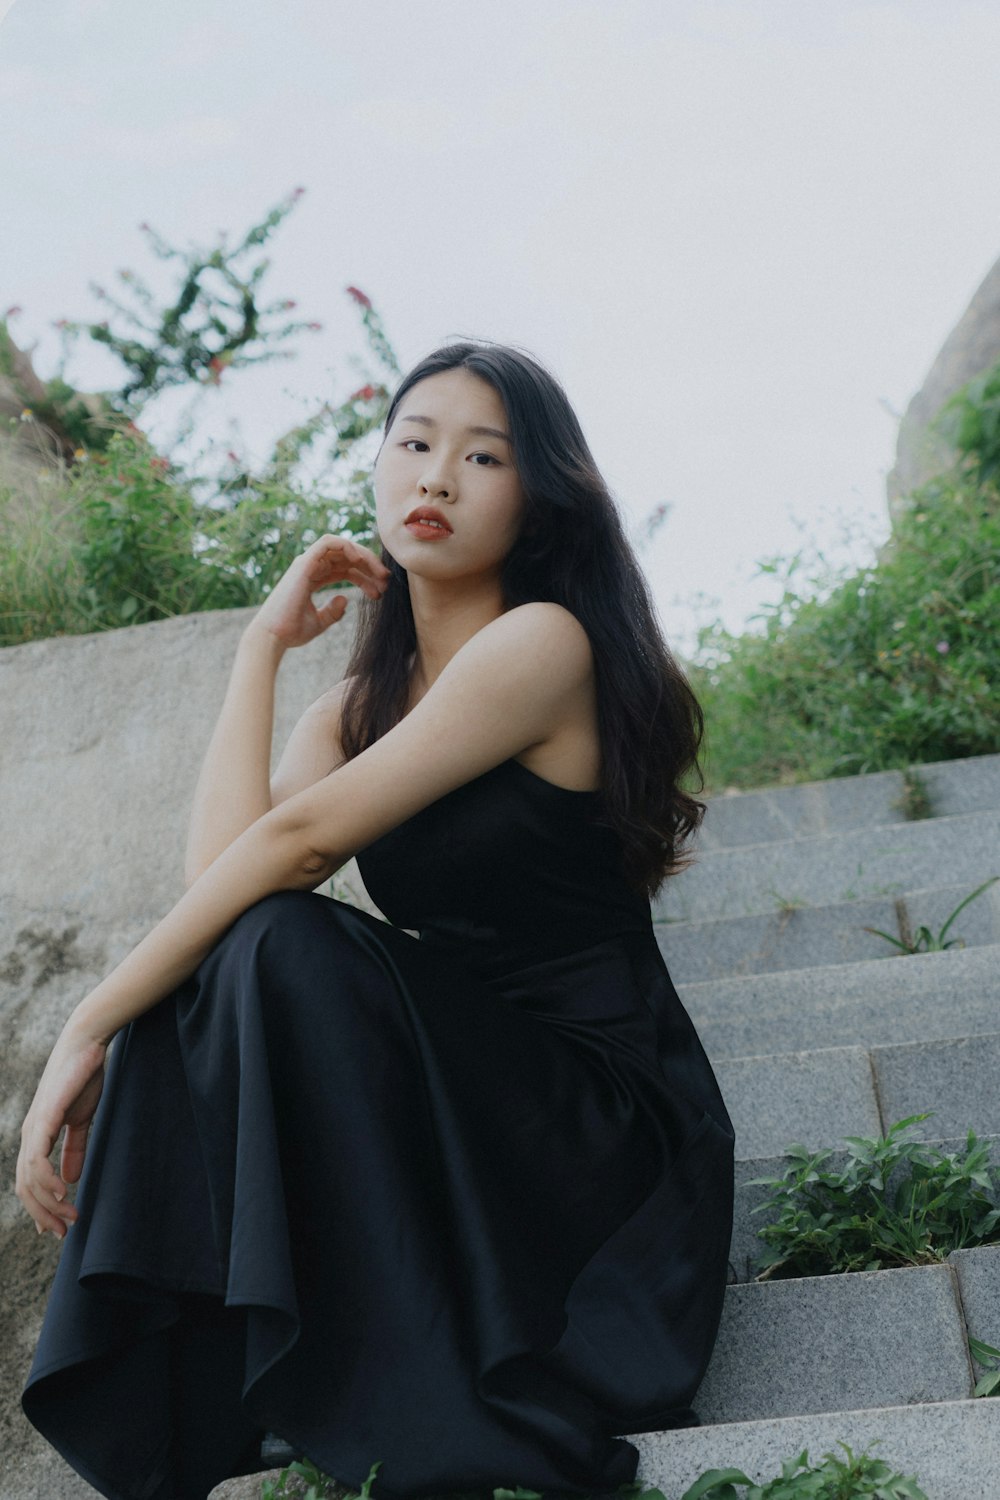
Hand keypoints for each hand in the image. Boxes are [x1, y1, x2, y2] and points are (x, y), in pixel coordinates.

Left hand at [16, 1025, 107, 1237]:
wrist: (86, 1045)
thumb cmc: (82, 1078)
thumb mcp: (81, 1120)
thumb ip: (75, 1148)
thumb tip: (71, 1178)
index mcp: (35, 1136)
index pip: (29, 1182)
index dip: (40, 1207)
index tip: (57, 1227)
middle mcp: (28, 1134)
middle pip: (25, 1187)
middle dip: (44, 1213)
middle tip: (64, 1231)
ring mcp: (33, 1127)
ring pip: (30, 1177)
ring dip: (48, 1202)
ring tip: (69, 1216)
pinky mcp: (44, 1118)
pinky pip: (38, 1157)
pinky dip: (47, 1179)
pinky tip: (62, 1192)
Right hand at [249, 534, 390, 648]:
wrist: (273, 637)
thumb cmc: (291, 632)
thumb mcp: (319, 622)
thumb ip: (332, 612)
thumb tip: (345, 599)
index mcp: (313, 578)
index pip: (345, 569)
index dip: (365, 576)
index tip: (381, 591)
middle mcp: (310, 567)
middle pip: (347, 557)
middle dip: (369, 567)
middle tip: (387, 582)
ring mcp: (307, 563)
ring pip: (341, 548)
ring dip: (364, 557)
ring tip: (380, 574)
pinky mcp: (304, 563)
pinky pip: (328, 543)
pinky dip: (346, 546)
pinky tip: (361, 561)